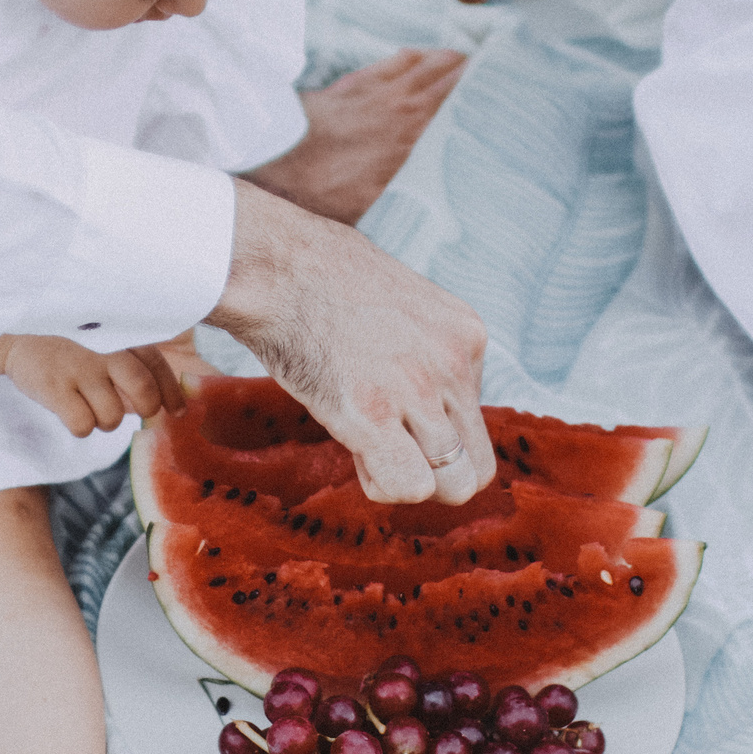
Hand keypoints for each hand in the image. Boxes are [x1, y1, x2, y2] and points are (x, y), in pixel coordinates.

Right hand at [3, 335, 190, 437]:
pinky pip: (83, 425)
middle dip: (147, 407)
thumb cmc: (70, 352)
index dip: (170, 391)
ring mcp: (78, 368)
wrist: (19, 344)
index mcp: (116, 338)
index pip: (155, 363)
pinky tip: (70, 412)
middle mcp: (101, 350)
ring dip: (105, 421)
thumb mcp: (103, 348)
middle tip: (140, 412)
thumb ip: (131, 367)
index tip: (177, 411)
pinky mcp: (55, 388)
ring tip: (91, 408)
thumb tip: (165, 401)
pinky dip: (80, 427)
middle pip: (142, 388)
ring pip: (113, 415)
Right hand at [208, 180, 492, 506]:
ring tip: (363, 438)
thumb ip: (426, 354)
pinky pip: (410, 487)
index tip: (398, 420)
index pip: (475, 423)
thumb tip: (420, 407)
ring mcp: (417, 391)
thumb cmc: (320, 281)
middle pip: (476, 468)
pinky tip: (354, 448)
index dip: (435, 438)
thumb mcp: (402, 307)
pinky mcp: (373, 414)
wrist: (276, 266)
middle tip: (389, 447)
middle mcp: (454, 365)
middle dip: (432, 473)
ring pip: (451, 485)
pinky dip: (382, 484)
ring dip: (403, 475)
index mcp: (465, 335)